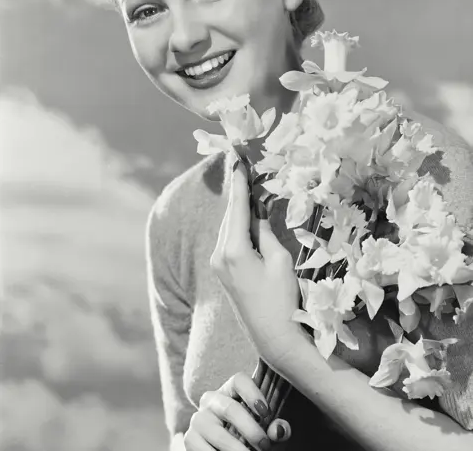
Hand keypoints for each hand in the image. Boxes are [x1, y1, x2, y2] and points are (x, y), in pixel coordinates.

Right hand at [183, 371, 290, 450]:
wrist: (223, 448)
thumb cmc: (249, 436)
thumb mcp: (264, 430)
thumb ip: (275, 428)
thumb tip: (279, 430)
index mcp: (230, 390)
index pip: (239, 380)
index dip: (253, 394)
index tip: (267, 412)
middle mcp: (211, 400)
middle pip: (230, 408)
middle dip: (251, 430)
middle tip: (265, 446)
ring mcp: (198, 419)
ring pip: (218, 433)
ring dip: (237, 449)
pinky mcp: (190, 438)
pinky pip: (205, 450)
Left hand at [210, 161, 302, 367]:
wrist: (274, 339)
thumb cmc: (282, 300)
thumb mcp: (279, 260)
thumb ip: (265, 232)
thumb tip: (256, 214)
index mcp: (233, 249)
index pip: (237, 207)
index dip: (239, 182)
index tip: (237, 160)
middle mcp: (218, 255)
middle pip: (230, 216)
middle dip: (239, 193)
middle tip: (244, 167)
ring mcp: (218, 265)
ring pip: (229, 228)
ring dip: (239, 210)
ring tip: (248, 186)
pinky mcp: (223, 273)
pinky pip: (229, 240)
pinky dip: (238, 226)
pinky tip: (247, 216)